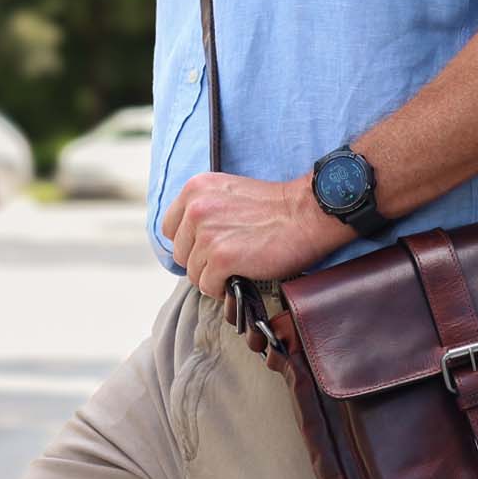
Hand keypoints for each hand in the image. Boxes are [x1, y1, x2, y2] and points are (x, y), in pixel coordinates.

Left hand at [161, 173, 353, 296]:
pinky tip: (240, 278)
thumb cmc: (275, 207)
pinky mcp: (222, 258)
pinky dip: (222, 289)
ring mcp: (207, 234)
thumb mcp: (229, 193)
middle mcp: (196, 209)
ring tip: (238, 268)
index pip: (170, 227)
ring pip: (193, 273)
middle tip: (228, 260)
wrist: (307, 213)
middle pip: (181, 253)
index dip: (189, 242)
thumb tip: (190, 242)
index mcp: (195, 189)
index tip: (208, 247)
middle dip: (202, 261)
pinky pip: (208, 286)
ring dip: (214, 276)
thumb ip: (204, 209)